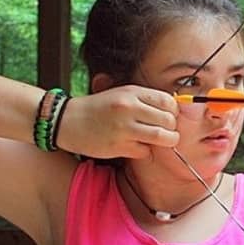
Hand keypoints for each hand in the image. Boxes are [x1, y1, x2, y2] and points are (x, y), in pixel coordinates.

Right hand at [56, 85, 180, 158]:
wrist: (67, 120)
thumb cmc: (99, 108)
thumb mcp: (122, 94)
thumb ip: (146, 100)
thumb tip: (176, 109)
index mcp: (132, 93)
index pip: (168, 101)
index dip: (173, 111)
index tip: (169, 117)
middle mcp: (129, 108)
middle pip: (168, 120)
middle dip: (171, 128)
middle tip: (165, 132)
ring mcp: (123, 128)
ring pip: (161, 137)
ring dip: (166, 141)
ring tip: (160, 142)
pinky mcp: (118, 146)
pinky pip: (145, 151)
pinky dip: (145, 151)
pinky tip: (137, 146)